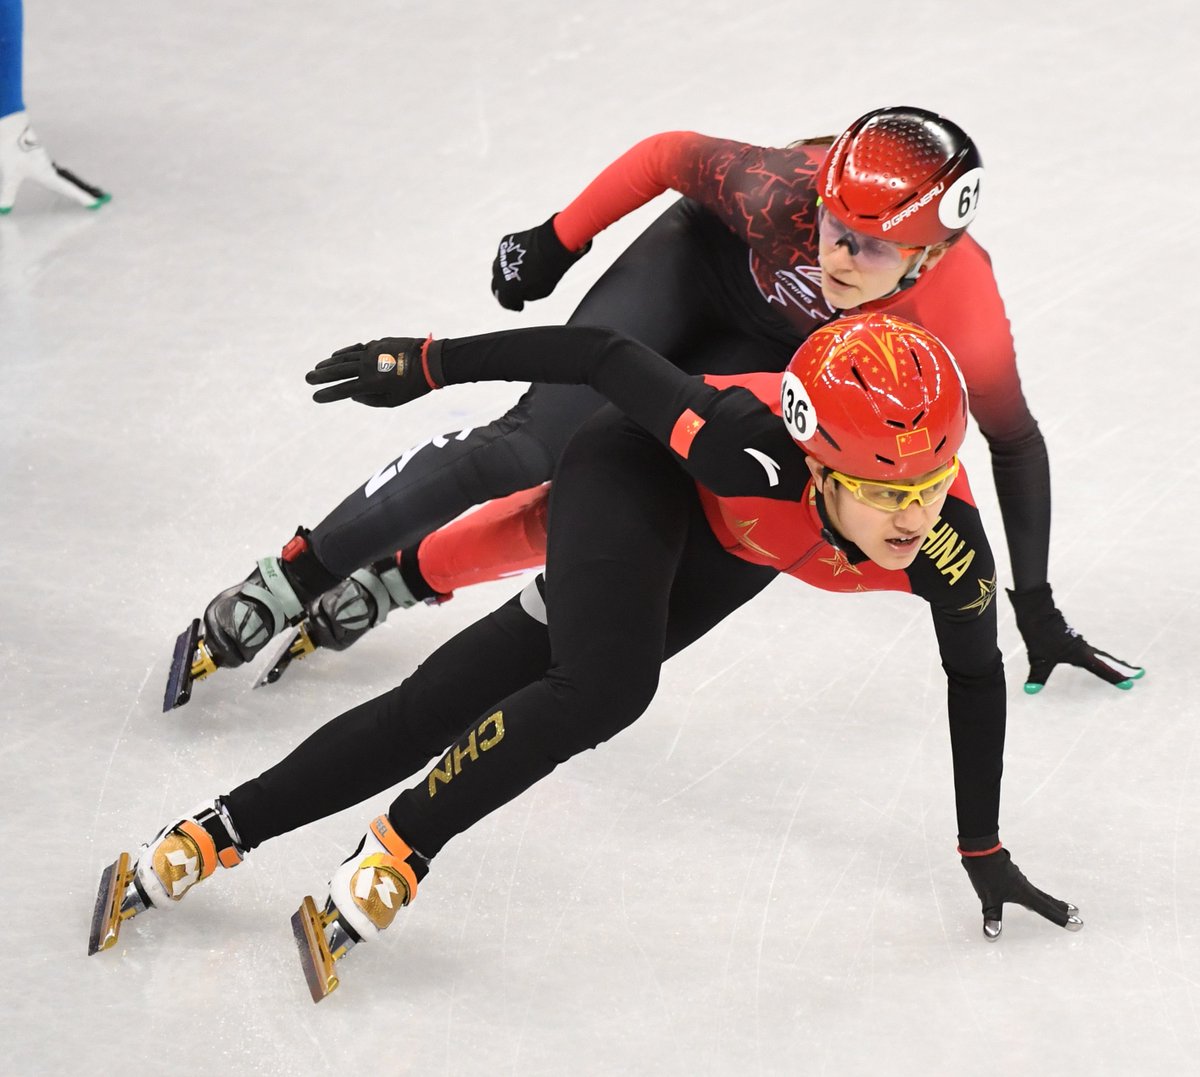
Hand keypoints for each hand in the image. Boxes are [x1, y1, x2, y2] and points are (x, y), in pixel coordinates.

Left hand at [0, 112, 110, 213]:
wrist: (9, 122)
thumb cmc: (11, 147)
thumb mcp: (9, 174)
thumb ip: (7, 193)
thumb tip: (4, 210)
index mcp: (47, 174)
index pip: (69, 190)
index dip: (83, 199)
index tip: (97, 205)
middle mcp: (49, 168)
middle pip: (69, 183)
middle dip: (82, 192)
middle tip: (99, 199)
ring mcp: (42, 159)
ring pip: (58, 173)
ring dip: (68, 182)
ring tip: (77, 190)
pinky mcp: (34, 151)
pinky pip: (46, 165)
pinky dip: (53, 172)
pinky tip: (49, 172)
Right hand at [306, 336, 440, 407]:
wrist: (430, 361)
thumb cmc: (414, 386)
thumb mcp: (393, 400)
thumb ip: (371, 400)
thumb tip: (353, 395)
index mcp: (372, 383)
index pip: (344, 390)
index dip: (328, 394)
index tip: (316, 397)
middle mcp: (368, 366)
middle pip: (339, 371)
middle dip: (322, 376)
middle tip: (307, 379)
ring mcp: (372, 352)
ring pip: (345, 357)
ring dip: (330, 363)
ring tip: (317, 367)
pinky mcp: (377, 344)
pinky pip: (356, 348)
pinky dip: (344, 352)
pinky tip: (335, 355)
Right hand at [491, 215, 590, 310]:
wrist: (551, 245)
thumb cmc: (548, 272)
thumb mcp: (541, 292)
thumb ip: (526, 295)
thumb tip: (521, 292)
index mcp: (506, 290)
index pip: (504, 302)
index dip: (513, 305)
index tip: (520, 306)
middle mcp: (498, 274)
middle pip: (496, 286)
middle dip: (504, 291)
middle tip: (514, 292)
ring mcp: (500, 258)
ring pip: (499, 269)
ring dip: (506, 274)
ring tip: (517, 275)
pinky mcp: (505, 244)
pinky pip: (505, 255)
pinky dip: (510, 259)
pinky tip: (521, 259)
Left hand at [959, 835, 1082, 940]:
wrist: (980, 848)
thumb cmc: (987, 873)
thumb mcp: (989, 898)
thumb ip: (992, 917)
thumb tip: (992, 936)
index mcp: (1025, 893)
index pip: (1047, 910)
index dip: (1062, 919)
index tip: (1079, 925)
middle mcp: (1025, 886)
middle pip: (1047, 899)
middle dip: (1060, 907)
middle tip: (1075, 911)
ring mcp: (1018, 879)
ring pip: (1037, 893)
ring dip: (1048, 900)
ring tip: (1055, 905)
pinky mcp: (1010, 875)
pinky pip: (1026, 888)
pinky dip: (1033, 895)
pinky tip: (1025, 895)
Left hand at [1008, 583, 1143, 692]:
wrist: (1037, 611)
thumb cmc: (1039, 634)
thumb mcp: (1038, 658)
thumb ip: (1037, 675)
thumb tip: (1030, 690)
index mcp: (1080, 654)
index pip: (1102, 669)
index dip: (1115, 678)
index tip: (1130, 684)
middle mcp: (1084, 648)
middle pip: (1108, 661)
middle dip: (1123, 669)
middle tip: (1140, 674)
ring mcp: (1079, 642)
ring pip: (1101, 655)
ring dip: (1114, 662)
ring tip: (1125, 668)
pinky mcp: (1073, 638)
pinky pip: (1092, 650)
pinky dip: (1101, 656)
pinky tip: (1097, 658)